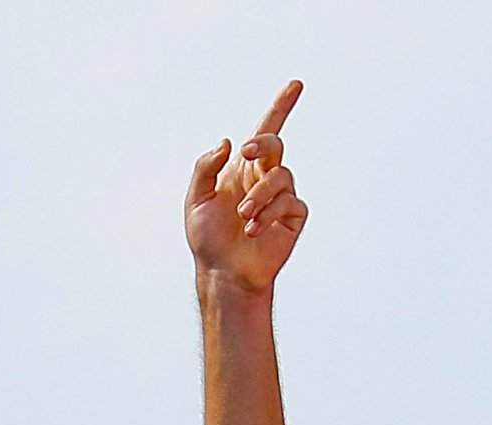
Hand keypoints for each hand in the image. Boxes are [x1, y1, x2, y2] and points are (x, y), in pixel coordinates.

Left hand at [184, 79, 308, 292]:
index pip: (265, 132)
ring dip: (259, 194)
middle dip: (263, 144)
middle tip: (247, 153)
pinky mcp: (292, 218)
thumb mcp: (196, 198)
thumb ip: (206, 166)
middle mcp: (263, 178)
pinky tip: (254, 229)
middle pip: (275, 145)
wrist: (223, 273)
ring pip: (280, 176)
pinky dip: (270, 213)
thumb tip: (228, 142)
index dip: (281, 108)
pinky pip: (290, 202)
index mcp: (242, 169)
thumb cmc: (208, 239)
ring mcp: (280, 197)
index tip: (295, 86)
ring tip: (244, 216)